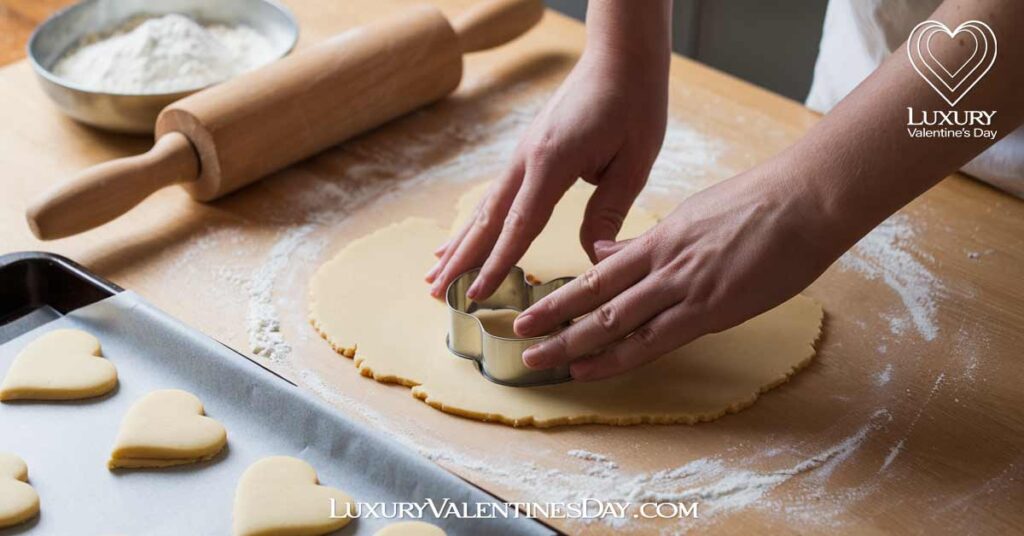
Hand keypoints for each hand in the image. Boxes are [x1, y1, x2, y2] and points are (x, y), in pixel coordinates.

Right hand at [425, 42, 668, 298]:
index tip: (477, 295)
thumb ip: (608, 211)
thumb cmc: (633, 104)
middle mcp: (525, 160)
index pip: (519, 225)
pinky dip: (475, 221)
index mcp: (551, 163)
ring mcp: (521, 155)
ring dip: (459, 243)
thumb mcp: (634, 162)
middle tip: (436, 293)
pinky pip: (495, 195)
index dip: (497, 264)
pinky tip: (462, 236)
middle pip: (486, 220)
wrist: (620, 56)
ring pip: (484, 208)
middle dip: (461, 260)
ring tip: (435, 274)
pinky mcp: (526, 153)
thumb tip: (593, 256)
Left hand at [513, 164, 837, 380]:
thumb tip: (612, 252)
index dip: (565, 294)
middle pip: (595, 296)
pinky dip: (619, 356)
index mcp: (660, 239)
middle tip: (517, 335)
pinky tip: (593, 367)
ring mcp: (684, 286)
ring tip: (539, 359)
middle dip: (553, 319)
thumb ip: (653, 240)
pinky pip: (655, 339)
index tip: (538, 308)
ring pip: (615, 320)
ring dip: (573, 342)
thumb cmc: (761, 205)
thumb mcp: (695, 214)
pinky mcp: (710, 308)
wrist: (805, 200)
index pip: (601, 272)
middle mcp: (662, 263)